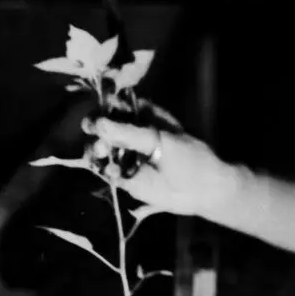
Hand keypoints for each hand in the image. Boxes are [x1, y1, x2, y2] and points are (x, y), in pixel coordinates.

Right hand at [81, 115, 227, 216]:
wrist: (203, 189)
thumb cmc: (189, 158)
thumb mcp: (161, 139)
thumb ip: (129, 132)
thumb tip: (98, 124)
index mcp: (143, 117)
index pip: (117, 106)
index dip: (104, 107)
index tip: (97, 111)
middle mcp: (131, 134)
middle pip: (103, 127)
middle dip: (95, 128)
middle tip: (92, 130)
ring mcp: (127, 156)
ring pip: (101, 149)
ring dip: (96, 150)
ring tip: (101, 152)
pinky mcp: (125, 178)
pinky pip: (108, 171)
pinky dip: (106, 171)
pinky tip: (112, 172)